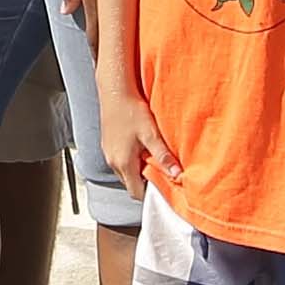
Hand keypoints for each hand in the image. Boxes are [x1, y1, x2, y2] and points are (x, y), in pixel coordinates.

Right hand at [99, 82, 177, 199]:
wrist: (114, 91)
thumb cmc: (132, 111)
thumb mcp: (151, 134)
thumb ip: (163, 156)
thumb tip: (177, 175)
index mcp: (123, 163)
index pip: (135, 192)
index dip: (150, 193)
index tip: (163, 186)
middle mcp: (113, 162)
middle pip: (130, 183)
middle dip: (144, 181)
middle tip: (160, 169)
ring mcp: (108, 153)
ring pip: (125, 172)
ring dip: (137, 170)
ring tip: (151, 156)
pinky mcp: (107, 145)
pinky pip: (120, 161)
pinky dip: (130, 160)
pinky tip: (140, 146)